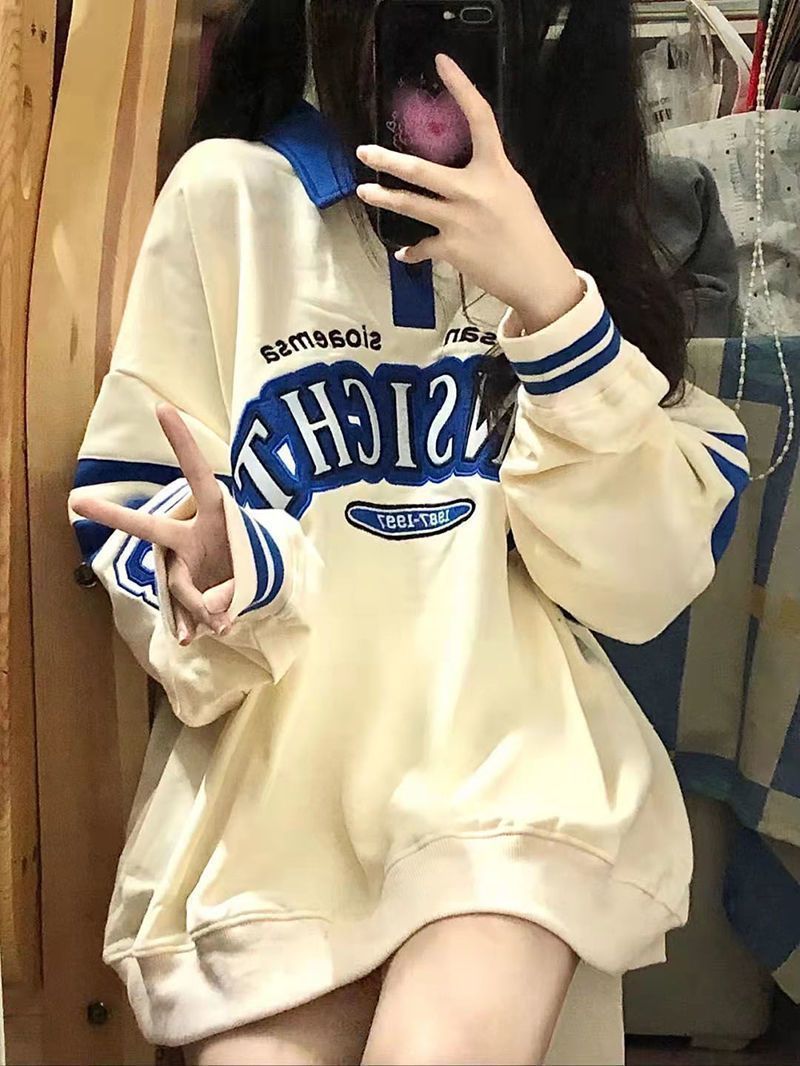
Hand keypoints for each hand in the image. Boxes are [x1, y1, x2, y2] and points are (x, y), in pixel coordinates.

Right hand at [71, 405, 233, 645]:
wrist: (253, 580)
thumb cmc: (246, 560)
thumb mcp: (247, 572)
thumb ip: (226, 594)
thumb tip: (215, 619)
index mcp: (214, 513)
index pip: (196, 474)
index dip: (181, 443)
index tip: (162, 408)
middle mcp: (189, 535)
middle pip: (151, 528)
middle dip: (115, 516)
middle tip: (76, 501)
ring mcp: (184, 562)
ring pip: (181, 587)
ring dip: (204, 606)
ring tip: (225, 620)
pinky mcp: (182, 588)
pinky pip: (184, 611)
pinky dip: (195, 623)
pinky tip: (198, 636)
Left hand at [356, 53, 583, 333]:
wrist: (537, 276)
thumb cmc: (529, 233)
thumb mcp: (514, 193)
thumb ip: (487, 178)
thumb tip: (460, 178)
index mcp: (496, 170)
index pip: (480, 118)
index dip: (461, 87)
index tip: (442, 63)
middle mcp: (474, 190)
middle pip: (421, 170)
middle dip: (388, 161)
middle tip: (364, 153)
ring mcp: (459, 220)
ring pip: (411, 205)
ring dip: (384, 198)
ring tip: (364, 191)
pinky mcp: (451, 249)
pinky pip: (423, 247)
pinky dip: (413, 251)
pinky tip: (405, 253)